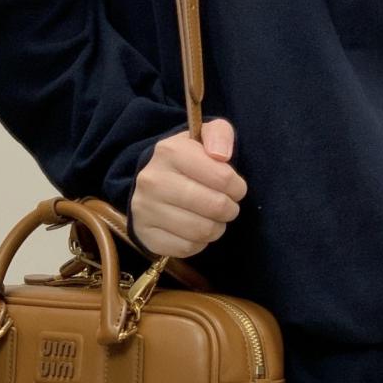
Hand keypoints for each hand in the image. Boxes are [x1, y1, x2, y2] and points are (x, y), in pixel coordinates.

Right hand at [130, 118, 247, 258]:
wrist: (150, 184)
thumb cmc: (187, 161)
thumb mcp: (203, 137)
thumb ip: (219, 134)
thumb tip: (221, 155)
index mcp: (169, 151)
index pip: (223, 177)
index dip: (237, 186)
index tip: (234, 187)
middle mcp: (153, 180)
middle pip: (215, 206)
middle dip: (229, 208)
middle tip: (226, 205)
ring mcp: (145, 209)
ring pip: (203, 230)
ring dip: (216, 227)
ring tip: (212, 217)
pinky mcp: (145, 235)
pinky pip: (187, 248)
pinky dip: (198, 242)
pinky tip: (195, 229)